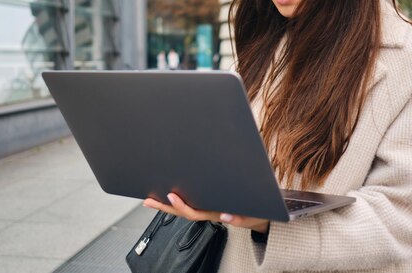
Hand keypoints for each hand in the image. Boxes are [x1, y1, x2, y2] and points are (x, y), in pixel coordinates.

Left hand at [143, 193, 269, 233]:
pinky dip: (178, 199)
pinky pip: (191, 202)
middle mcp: (209, 211)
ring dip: (167, 203)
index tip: (170, 196)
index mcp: (216, 213)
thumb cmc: (257, 213)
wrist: (263, 215)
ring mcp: (208, 208)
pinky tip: (167, 193)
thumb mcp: (252, 217)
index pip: (195, 212)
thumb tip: (227, 216)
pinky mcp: (210, 203)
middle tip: (148, 199)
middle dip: (164, 206)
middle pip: (183, 211)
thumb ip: (240, 218)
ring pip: (184, 207)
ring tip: (152, 196)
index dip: (181, 206)